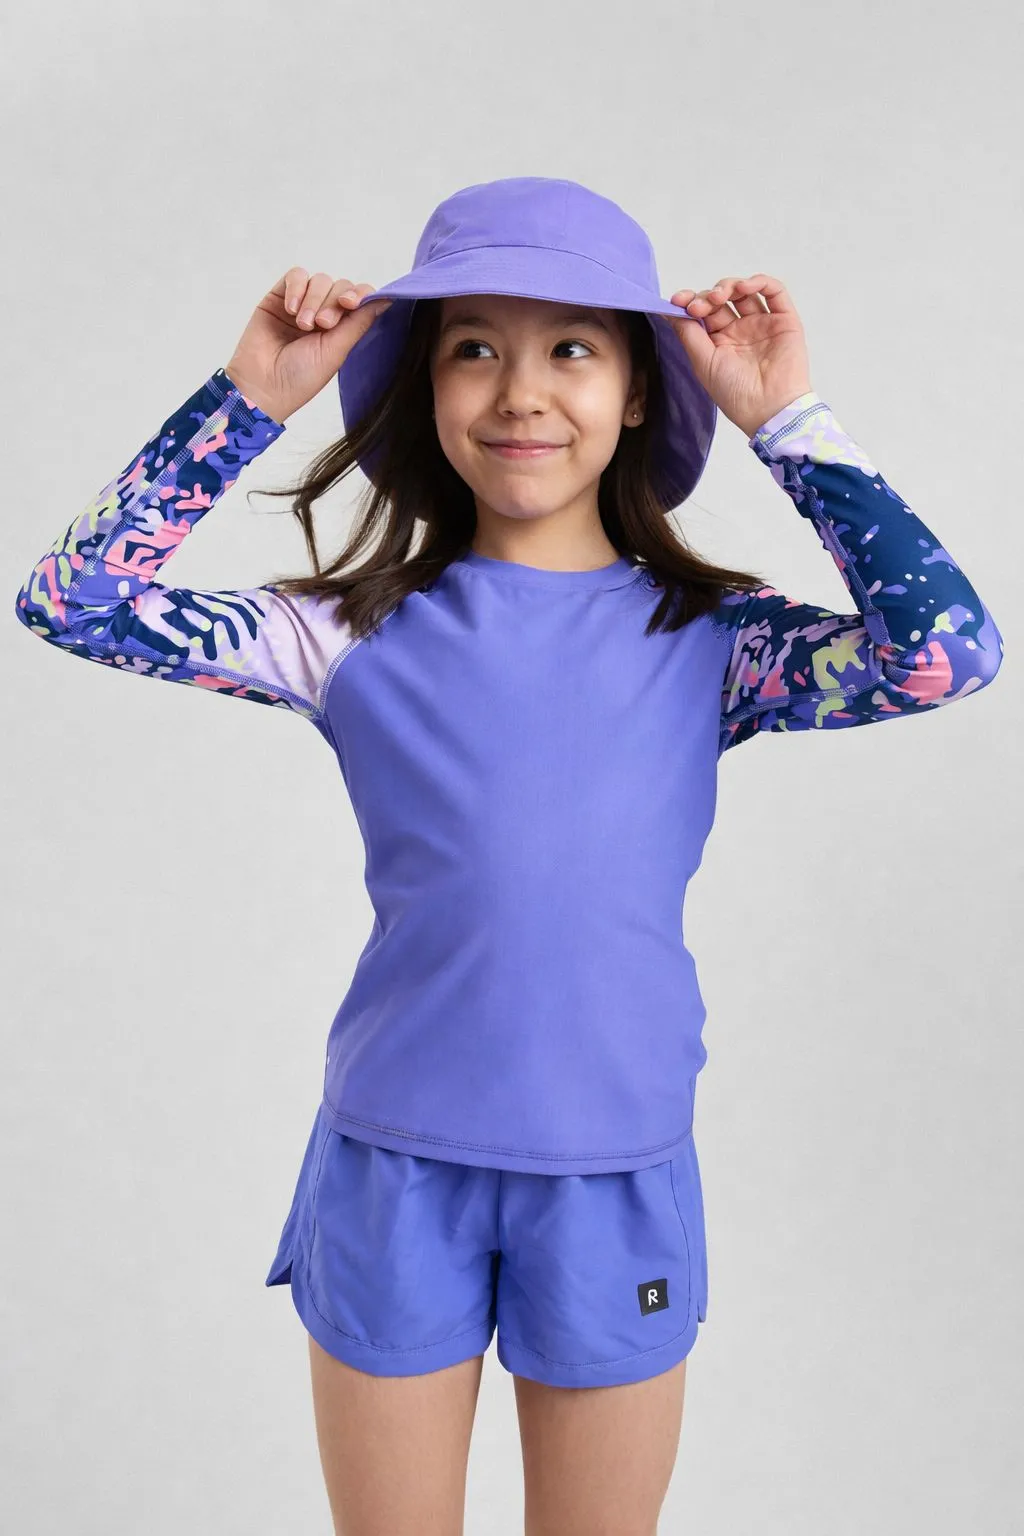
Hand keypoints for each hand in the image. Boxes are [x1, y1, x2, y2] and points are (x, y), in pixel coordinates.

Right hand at [224, 267, 392, 422]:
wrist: (262, 385)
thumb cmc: (300, 377)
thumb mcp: (337, 351)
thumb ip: (360, 322)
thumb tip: (388, 299)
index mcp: (341, 329)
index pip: (358, 299)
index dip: (359, 295)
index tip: (350, 304)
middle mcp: (323, 314)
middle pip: (339, 286)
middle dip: (332, 302)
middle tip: (322, 325)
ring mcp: (301, 305)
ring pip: (318, 280)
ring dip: (314, 299)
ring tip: (302, 324)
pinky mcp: (279, 297)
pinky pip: (295, 276)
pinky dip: (296, 289)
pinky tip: (290, 309)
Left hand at [666, 274, 812, 438]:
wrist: (769, 408)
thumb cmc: (735, 394)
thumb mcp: (703, 362)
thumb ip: (687, 333)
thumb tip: (668, 310)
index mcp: (720, 343)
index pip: (703, 312)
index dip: (690, 301)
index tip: (678, 300)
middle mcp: (741, 331)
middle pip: (722, 299)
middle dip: (707, 296)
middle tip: (700, 306)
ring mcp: (762, 324)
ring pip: (745, 291)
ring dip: (729, 286)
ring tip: (719, 296)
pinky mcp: (784, 321)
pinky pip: (774, 291)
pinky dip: (759, 282)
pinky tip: (745, 286)